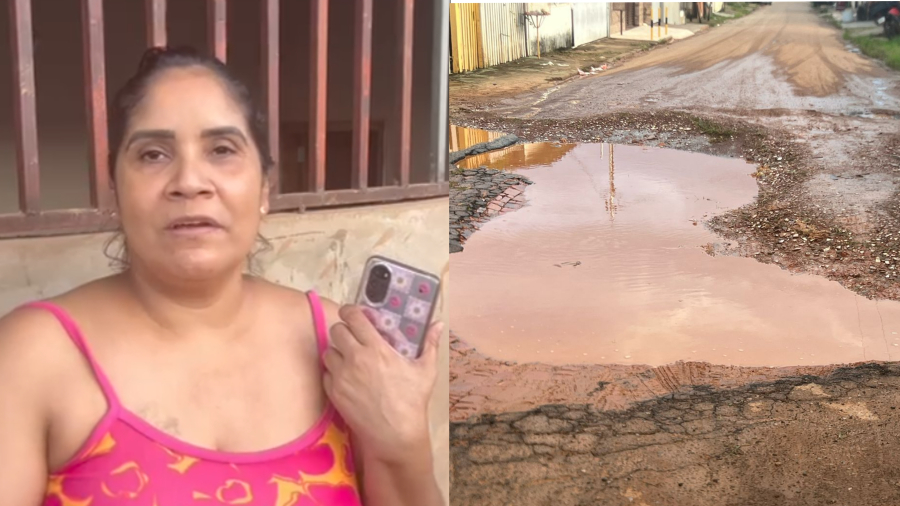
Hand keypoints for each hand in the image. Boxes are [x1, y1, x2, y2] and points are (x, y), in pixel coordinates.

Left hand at [322, 305, 442, 464]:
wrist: (395, 434)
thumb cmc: (412, 401)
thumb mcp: (426, 370)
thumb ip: (430, 343)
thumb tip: (438, 324)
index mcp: (376, 348)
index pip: (353, 317)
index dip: (351, 311)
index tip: (354, 313)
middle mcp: (355, 358)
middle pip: (336, 330)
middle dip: (344, 330)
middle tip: (354, 336)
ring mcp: (342, 376)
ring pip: (328, 351)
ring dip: (337, 351)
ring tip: (350, 357)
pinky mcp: (334, 392)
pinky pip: (326, 373)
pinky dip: (333, 371)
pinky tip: (347, 376)